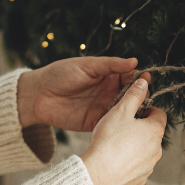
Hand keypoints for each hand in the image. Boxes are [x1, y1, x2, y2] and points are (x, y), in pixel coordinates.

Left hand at [17, 57, 149, 131]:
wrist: (38, 96)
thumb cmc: (60, 74)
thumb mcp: (87, 64)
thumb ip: (111, 64)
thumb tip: (134, 61)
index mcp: (108, 75)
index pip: (130, 76)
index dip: (139, 77)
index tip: (146, 78)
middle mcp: (109, 91)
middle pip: (131, 94)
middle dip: (141, 94)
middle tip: (146, 95)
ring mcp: (104, 107)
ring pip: (125, 109)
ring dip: (134, 109)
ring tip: (142, 109)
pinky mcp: (97, 122)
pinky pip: (113, 123)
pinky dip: (122, 123)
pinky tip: (130, 122)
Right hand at [80, 78, 165, 184]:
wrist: (96, 174)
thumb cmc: (108, 141)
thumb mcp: (120, 111)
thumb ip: (134, 95)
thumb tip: (144, 81)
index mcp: (155, 131)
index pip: (159, 113)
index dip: (145, 109)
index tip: (131, 111)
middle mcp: (157, 149)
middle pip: (152, 132)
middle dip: (140, 127)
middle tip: (121, 126)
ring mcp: (149, 166)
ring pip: (146, 150)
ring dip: (135, 145)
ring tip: (116, 144)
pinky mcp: (140, 179)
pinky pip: (138, 166)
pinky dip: (130, 161)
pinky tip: (115, 159)